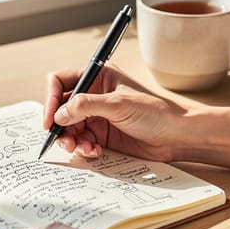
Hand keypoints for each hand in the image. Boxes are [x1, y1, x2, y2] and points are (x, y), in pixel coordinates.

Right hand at [43, 64, 229, 176]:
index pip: (61, 81)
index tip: (51, 119)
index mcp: (99, 76)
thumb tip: (58, 115)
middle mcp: (95, 94)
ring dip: (71, 140)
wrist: (179, 136)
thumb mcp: (118, 104)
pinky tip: (94, 152)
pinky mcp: (103, 134)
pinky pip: (82, 141)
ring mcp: (98, 116)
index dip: (51, 99)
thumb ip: (85, 106)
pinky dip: (83, 148)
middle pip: (62, 108)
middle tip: (66, 141)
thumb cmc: (156, 112)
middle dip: (61, 125)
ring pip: (70, 127)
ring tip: (82, 149)